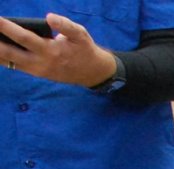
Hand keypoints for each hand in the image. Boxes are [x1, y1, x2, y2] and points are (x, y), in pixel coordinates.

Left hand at [1, 14, 116, 86]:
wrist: (91, 72)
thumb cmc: (84, 49)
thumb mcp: (81, 35)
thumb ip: (66, 25)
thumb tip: (49, 17)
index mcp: (51, 50)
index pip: (24, 38)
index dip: (7, 27)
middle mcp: (40, 62)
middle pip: (9, 53)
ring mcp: (35, 69)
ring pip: (7, 61)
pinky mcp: (34, 72)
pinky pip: (12, 65)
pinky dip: (0, 58)